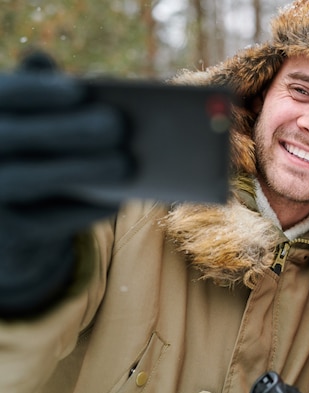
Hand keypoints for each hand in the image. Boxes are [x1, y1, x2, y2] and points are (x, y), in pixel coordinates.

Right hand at [0, 51, 132, 316]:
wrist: (15, 221)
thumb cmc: (34, 153)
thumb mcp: (37, 122)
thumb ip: (49, 93)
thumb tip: (82, 72)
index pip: (0, 94)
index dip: (36, 90)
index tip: (78, 91)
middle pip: (10, 136)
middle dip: (68, 129)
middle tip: (117, 125)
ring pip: (27, 181)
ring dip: (82, 170)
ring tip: (126, 163)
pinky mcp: (5, 234)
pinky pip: (45, 221)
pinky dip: (85, 209)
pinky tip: (117, 199)